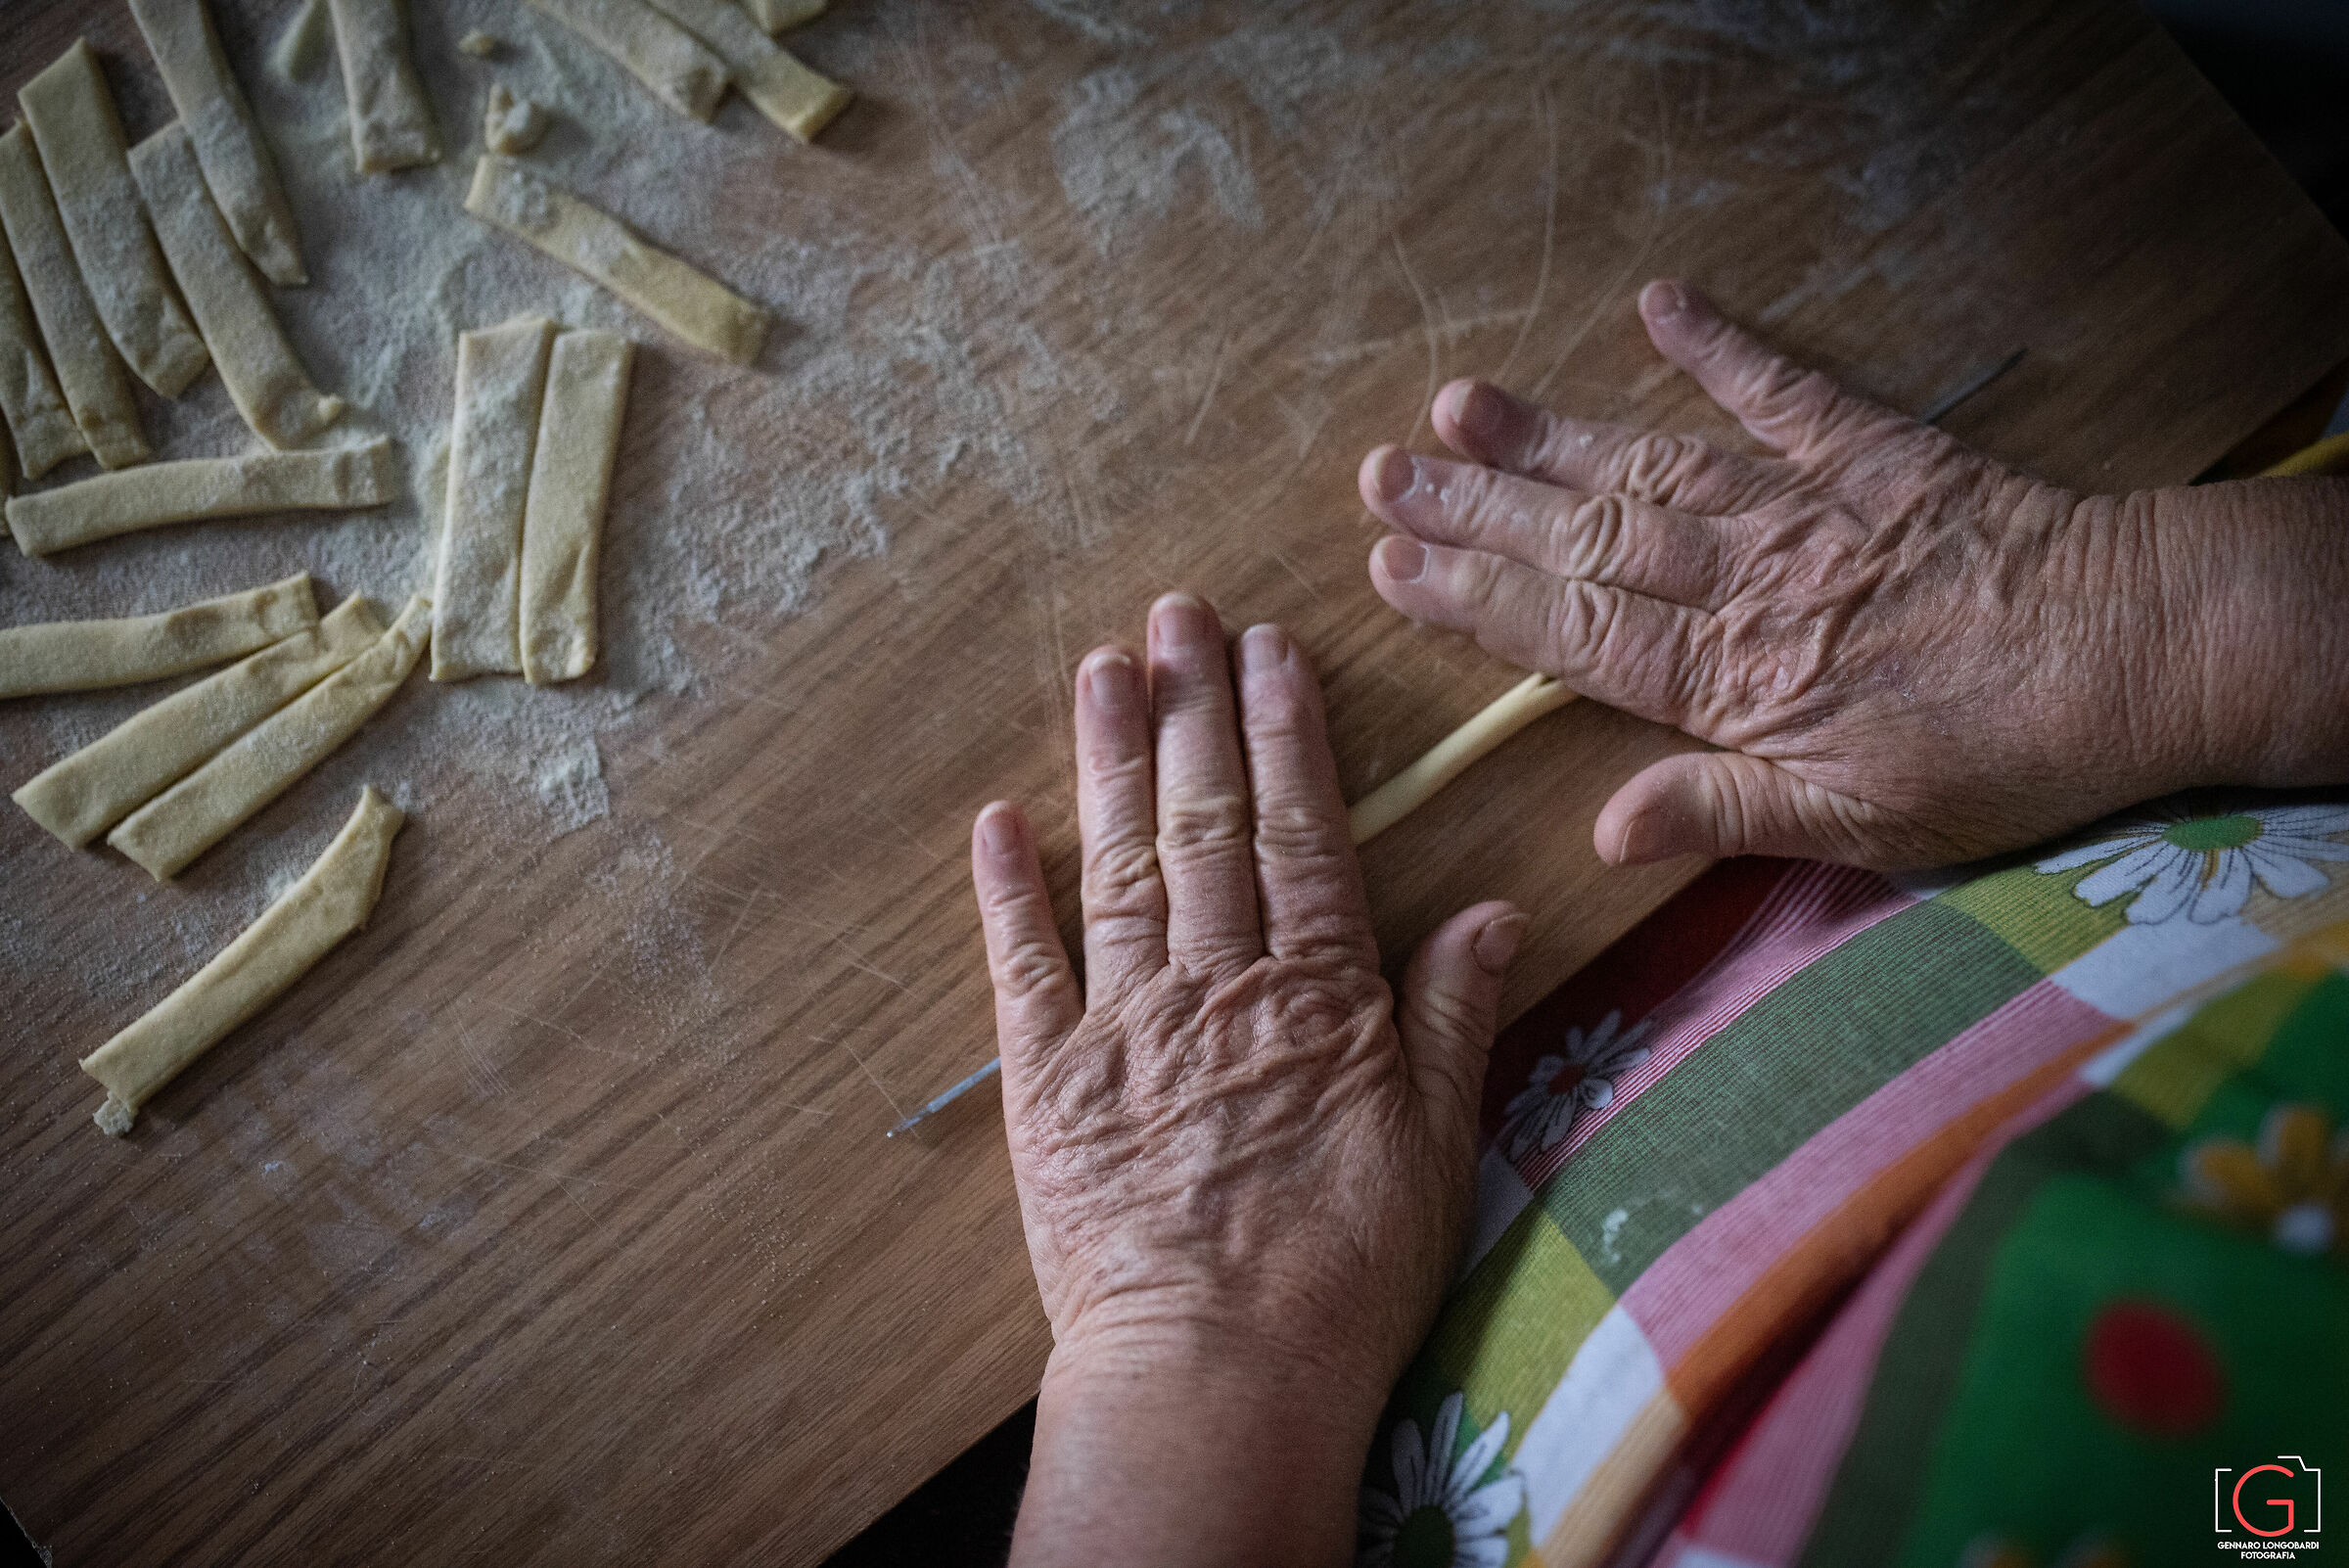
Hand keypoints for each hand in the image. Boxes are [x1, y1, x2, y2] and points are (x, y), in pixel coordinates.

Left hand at [972, 594, 1521, 1567]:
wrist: (1217, 1377)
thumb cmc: (1344, 1272)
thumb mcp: (1437, 1146)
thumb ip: (1454, 1017)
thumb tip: (1496, 908)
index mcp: (1317, 996)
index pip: (1301, 834)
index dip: (1285, 734)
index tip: (1270, 650)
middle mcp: (1216, 986)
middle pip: (1204, 823)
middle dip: (1193, 710)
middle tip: (1176, 614)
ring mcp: (1123, 1027)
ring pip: (1120, 865)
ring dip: (1109, 761)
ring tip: (1101, 670)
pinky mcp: (1046, 1082)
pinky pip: (1022, 966)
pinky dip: (1007, 889)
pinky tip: (999, 816)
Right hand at [1359, 280, 2348, 868]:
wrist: (2138, 657)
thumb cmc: (1998, 758)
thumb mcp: (1860, 824)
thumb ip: (1724, 814)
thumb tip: (1603, 832)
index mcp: (1736, 682)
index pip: (1575, 636)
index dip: (1476, 603)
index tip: (1390, 568)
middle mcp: (1750, 583)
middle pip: (1587, 544)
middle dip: (1477, 512)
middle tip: (1383, 475)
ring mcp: (1808, 510)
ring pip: (1653, 470)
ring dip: (1553, 438)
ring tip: (1461, 405)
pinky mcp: (1877, 455)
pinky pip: (1787, 392)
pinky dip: (1723, 347)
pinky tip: (1661, 303)